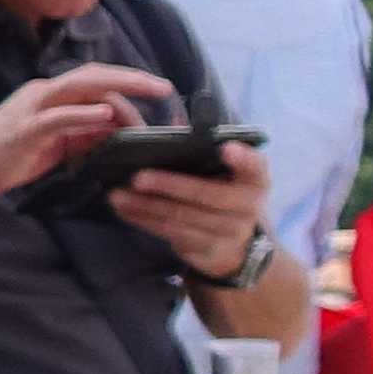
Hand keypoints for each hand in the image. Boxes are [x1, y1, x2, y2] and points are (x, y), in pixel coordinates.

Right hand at [0, 62, 160, 198]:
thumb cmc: (9, 157)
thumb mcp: (56, 143)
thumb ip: (85, 133)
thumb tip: (119, 129)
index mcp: (49, 95)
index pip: (94, 81)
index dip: (127, 82)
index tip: (156, 94)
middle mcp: (42, 93)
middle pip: (93, 75)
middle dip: (132, 78)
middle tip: (164, 87)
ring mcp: (32, 108)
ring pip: (80, 86)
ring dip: (119, 88)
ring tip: (149, 92)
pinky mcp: (25, 130)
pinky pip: (59, 116)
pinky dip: (84, 113)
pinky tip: (108, 114)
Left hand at [114, 143, 274, 283]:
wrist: (238, 246)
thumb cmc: (222, 194)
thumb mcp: (223, 173)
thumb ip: (203, 150)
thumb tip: (174, 122)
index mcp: (255, 178)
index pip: (254, 166)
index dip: (241, 158)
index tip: (226, 148)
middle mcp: (248, 205)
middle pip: (206, 194)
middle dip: (169, 185)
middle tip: (137, 177)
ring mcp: (230, 232)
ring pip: (182, 217)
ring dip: (146, 206)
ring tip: (117, 195)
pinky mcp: (209, 251)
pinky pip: (172, 234)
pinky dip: (145, 221)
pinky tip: (124, 210)